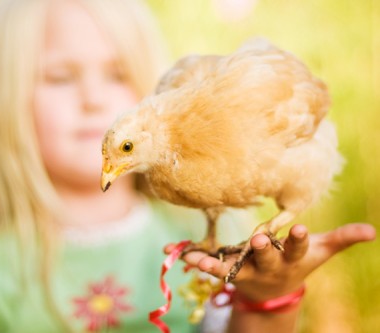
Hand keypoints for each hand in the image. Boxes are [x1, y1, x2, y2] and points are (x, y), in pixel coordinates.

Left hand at [174, 223, 375, 301]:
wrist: (277, 290)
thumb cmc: (299, 262)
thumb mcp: (321, 250)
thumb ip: (342, 239)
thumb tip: (373, 230)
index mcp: (292, 258)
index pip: (298, 248)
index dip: (299, 239)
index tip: (300, 227)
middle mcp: (269, 266)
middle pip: (266, 258)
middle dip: (263, 250)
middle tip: (259, 239)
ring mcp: (247, 271)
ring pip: (232, 266)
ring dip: (217, 262)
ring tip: (199, 258)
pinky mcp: (229, 271)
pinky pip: (211, 266)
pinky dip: (194, 260)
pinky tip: (177, 254)